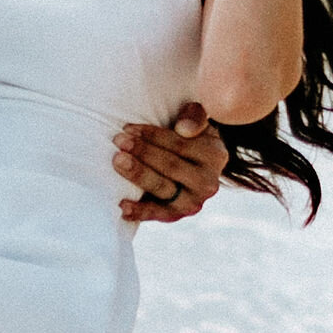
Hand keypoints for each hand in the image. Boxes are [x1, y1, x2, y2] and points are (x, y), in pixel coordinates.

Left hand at [114, 103, 226, 223]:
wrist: (192, 167)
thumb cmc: (189, 137)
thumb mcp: (196, 122)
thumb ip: (195, 116)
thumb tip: (183, 128)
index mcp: (215, 156)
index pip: (180, 144)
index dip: (153, 135)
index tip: (128, 128)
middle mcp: (208, 183)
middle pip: (171, 166)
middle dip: (142, 153)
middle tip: (119, 141)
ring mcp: (193, 202)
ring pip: (163, 188)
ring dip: (138, 175)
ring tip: (117, 162)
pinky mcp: (176, 216)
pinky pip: (157, 214)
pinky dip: (140, 212)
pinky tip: (122, 206)